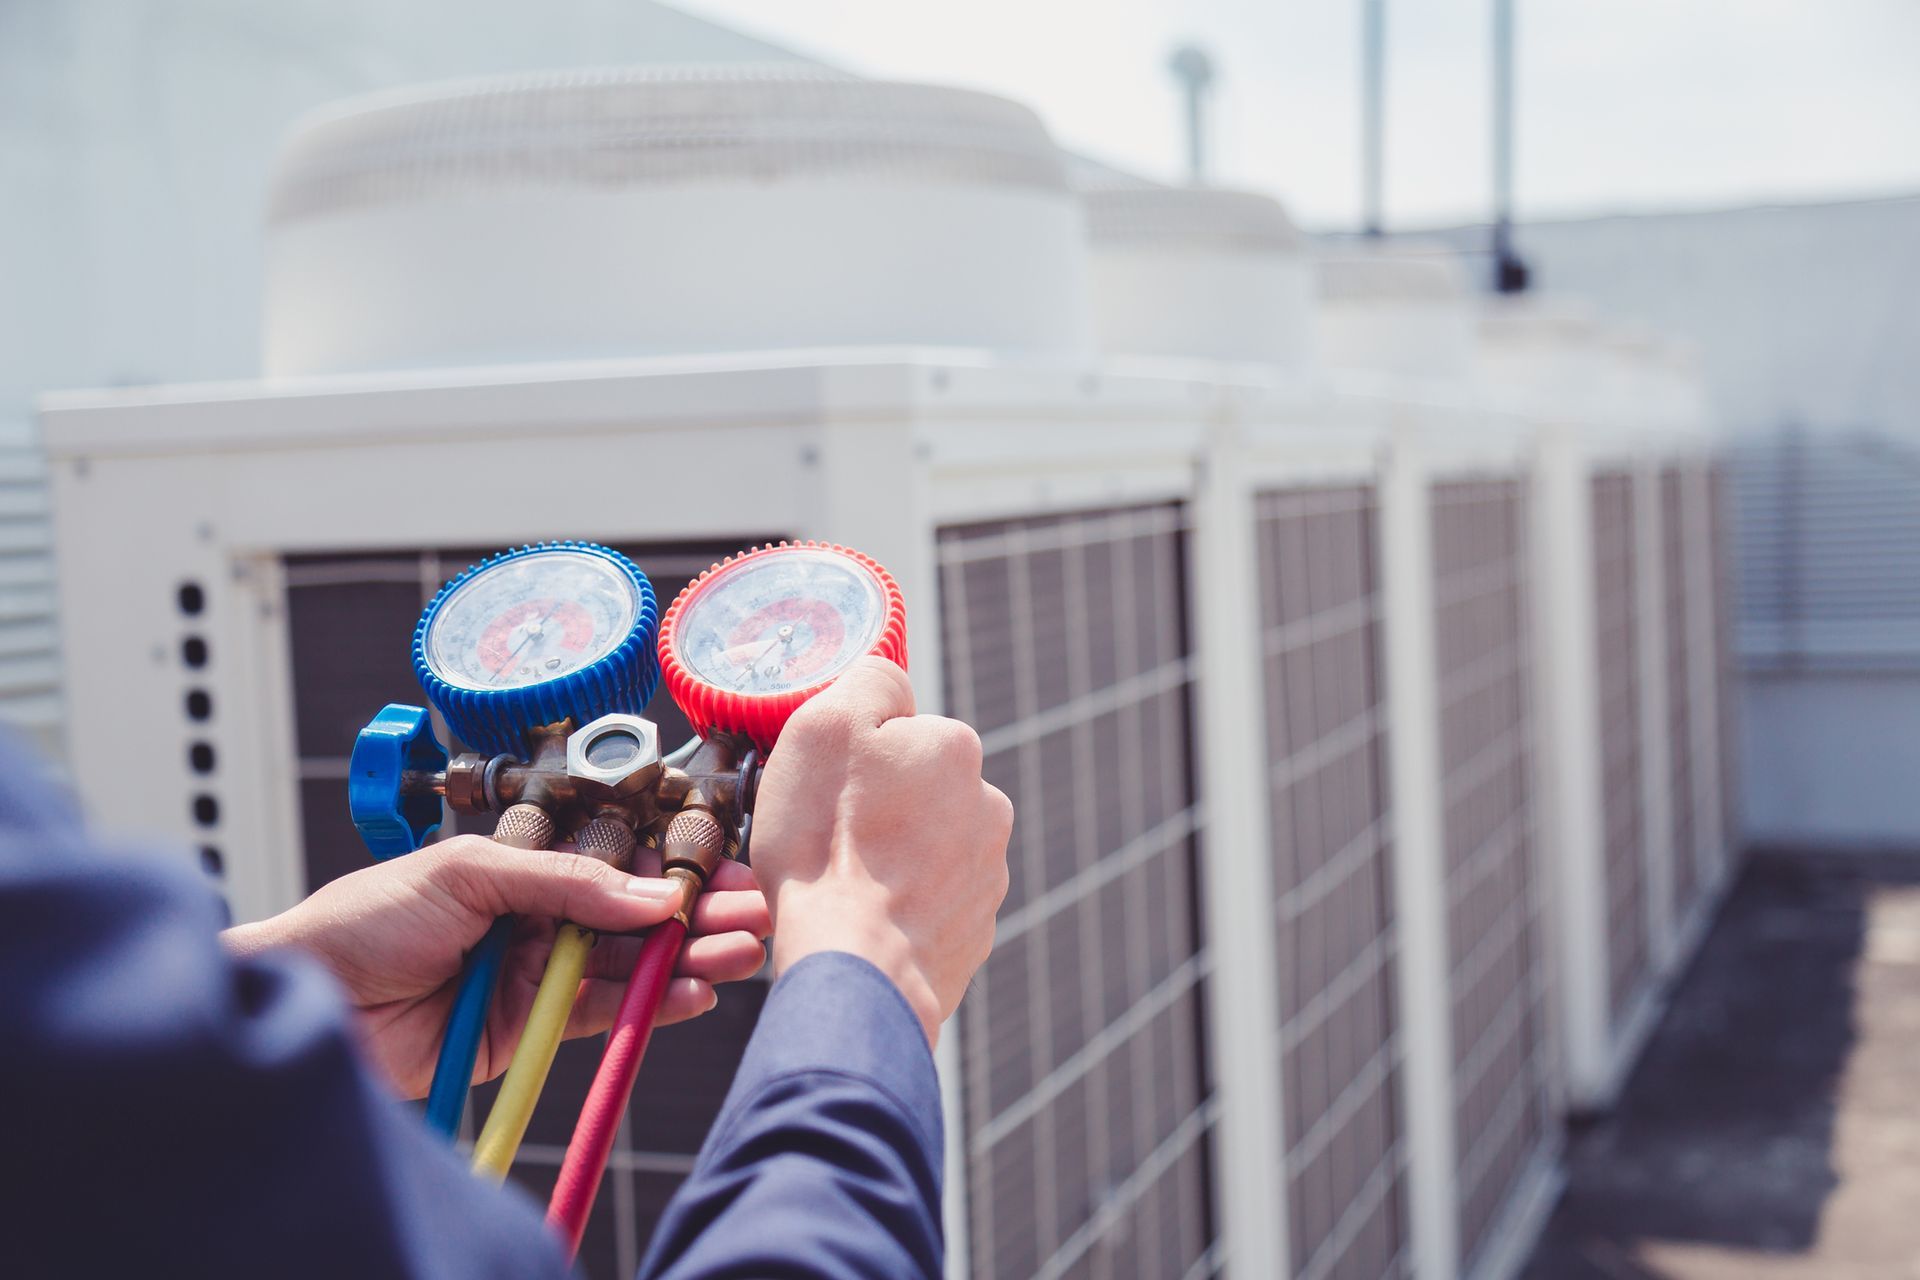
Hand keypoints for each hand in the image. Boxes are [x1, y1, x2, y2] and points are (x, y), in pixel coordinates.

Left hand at [224, 836, 770, 1098]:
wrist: (308, 999)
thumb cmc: (364, 919)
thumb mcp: (465, 872)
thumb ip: (564, 882)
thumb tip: (647, 895)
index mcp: (523, 865)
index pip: (616, 861)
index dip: (672, 867)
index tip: (724, 869)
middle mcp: (538, 916)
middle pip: (635, 914)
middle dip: (696, 912)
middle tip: (751, 912)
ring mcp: (539, 973)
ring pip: (632, 965)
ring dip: (688, 958)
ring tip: (739, 953)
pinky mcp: (534, 1027)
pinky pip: (606, 1015)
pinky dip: (653, 1006)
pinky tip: (695, 992)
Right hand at [751, 656, 1012, 1045]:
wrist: (857, 969)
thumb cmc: (828, 847)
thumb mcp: (823, 727)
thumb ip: (868, 681)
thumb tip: (890, 682)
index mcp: (956, 748)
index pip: (897, 729)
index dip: (851, 756)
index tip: (824, 788)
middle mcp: (988, 805)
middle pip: (914, 789)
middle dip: (876, 807)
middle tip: (826, 838)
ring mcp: (987, 873)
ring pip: (923, 847)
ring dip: (889, 857)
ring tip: (843, 885)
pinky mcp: (975, 931)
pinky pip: (928, 903)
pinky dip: (898, 907)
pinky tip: (864, 920)